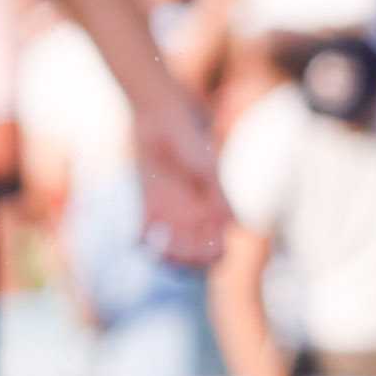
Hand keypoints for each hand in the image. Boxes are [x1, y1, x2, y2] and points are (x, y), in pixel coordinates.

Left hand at [131, 79, 228, 267]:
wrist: (160, 114)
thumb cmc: (190, 135)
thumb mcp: (205, 164)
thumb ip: (219, 194)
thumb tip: (237, 227)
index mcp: (217, 211)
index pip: (219, 251)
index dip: (211, 258)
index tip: (199, 247)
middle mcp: (197, 217)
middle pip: (195, 257)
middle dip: (186, 261)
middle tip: (172, 248)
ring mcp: (174, 212)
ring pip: (173, 250)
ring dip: (166, 257)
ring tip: (156, 247)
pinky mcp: (151, 204)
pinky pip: (147, 233)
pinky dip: (142, 242)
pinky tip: (137, 240)